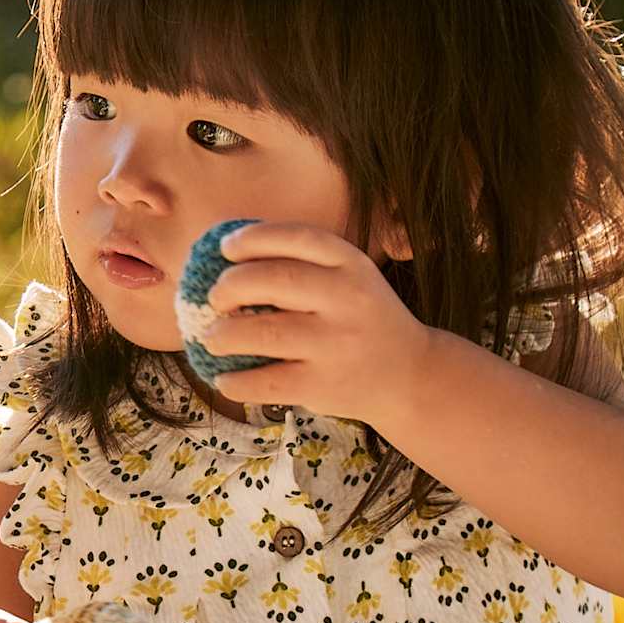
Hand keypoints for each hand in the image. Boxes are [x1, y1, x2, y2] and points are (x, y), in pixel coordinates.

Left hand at [196, 221, 437, 425]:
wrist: (411, 376)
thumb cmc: (361, 321)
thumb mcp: (351, 280)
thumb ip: (306, 266)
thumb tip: (227, 255)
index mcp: (352, 264)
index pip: (298, 237)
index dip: (254, 238)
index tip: (225, 248)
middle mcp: (348, 299)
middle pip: (276, 281)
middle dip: (232, 286)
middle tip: (214, 298)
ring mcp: (337, 344)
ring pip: (265, 334)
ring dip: (225, 336)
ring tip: (211, 339)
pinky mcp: (325, 385)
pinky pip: (268, 382)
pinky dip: (237, 381)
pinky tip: (223, 378)